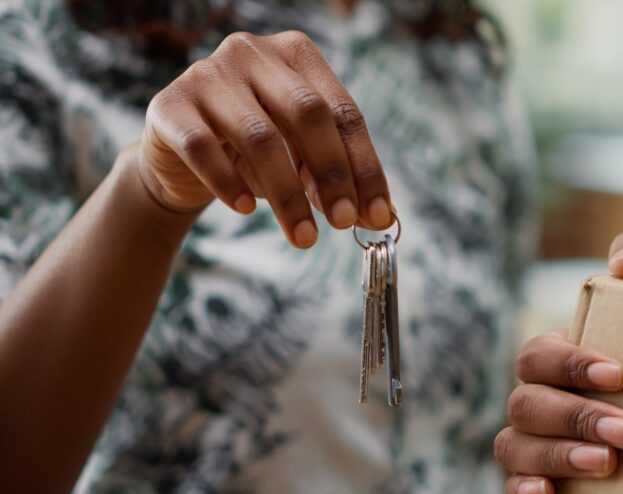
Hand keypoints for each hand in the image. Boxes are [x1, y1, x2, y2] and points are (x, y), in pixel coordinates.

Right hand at [138, 30, 392, 248]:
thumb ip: (334, 179)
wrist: (180, 160)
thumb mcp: (300, 160)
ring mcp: (207, 74)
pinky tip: (246, 209)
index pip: (343, 111)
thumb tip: (380, 215)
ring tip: (304, 237)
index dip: (364, 166)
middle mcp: (252, 52)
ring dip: (287, 194)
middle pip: (307, 113)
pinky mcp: (169, 105)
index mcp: (297, 55)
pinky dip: (228, 183)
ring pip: (259, 136)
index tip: (378, 214)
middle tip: (344, 222)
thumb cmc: (253, 154)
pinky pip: (202, 147)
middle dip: (332, 174)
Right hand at [496, 328, 622, 493]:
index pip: (537, 356)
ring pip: (513, 445)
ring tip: (607, 462)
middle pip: (526, 403)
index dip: (569, 365)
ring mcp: (528, 443)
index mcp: (553, 360)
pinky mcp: (531, 480)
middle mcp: (535, 400)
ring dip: (558, 454)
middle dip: (577, 417)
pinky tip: (549, 493)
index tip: (619, 376)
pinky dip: (523, 489)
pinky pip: (510, 486)